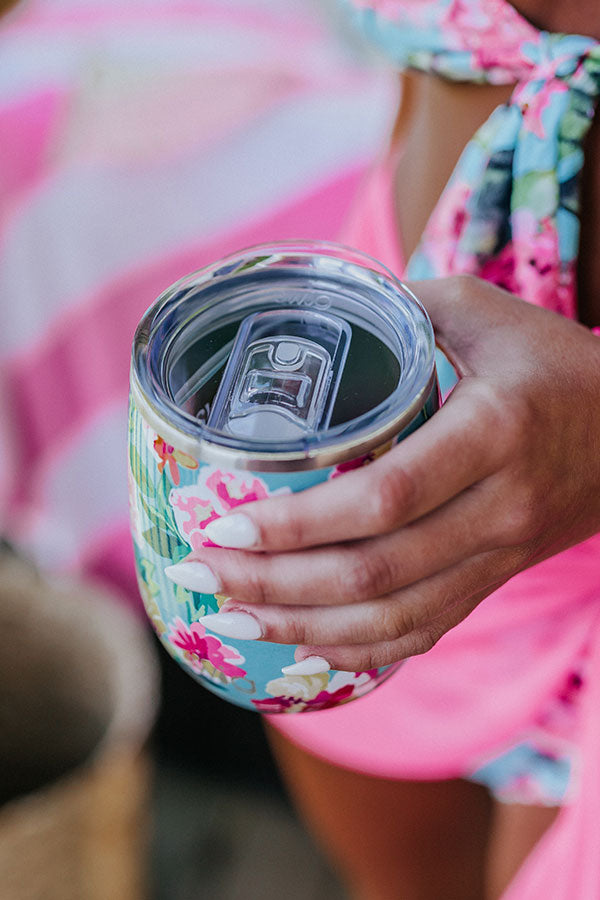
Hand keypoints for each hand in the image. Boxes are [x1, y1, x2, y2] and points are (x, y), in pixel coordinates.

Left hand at [166, 276, 599, 671]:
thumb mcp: (485, 313)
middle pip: (375, 572)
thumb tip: (310, 311)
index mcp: (494, 432)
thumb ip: (401, 309)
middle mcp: (499, 508)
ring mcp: (500, 557)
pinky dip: (357, 648)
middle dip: (274, 581)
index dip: (299, 522)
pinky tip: (301, 642)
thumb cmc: (554, 364)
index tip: (224, 521)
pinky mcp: (495, 581)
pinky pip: (423, 632)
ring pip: (393, 618)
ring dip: (302, 625)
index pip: (385, 496)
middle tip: (199, 569)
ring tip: (228, 613)